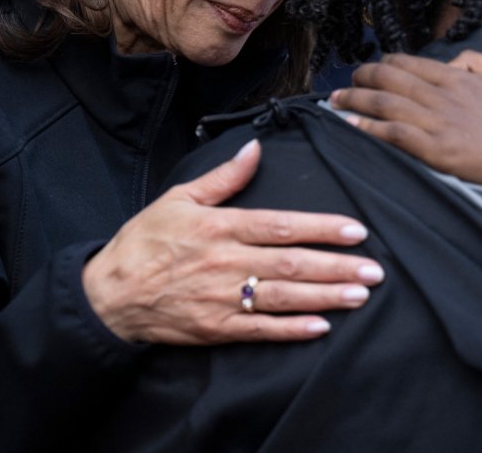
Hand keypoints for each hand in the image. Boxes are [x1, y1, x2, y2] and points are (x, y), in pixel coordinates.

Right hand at [82, 139, 384, 343]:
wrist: (107, 294)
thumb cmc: (143, 243)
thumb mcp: (179, 199)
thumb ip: (222, 178)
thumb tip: (254, 151)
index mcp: (221, 228)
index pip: (281, 226)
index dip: (322, 228)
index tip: (356, 231)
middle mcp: (226, 262)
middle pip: (292, 264)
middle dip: (337, 266)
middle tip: (374, 270)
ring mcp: (222, 298)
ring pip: (283, 297)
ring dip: (325, 296)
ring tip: (360, 295)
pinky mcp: (215, 329)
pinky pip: (260, 329)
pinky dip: (292, 330)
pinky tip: (321, 327)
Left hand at [331, 51, 481, 202]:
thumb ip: (480, 61)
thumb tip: (452, 62)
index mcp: (462, 76)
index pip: (410, 63)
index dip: (384, 63)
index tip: (370, 68)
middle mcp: (445, 95)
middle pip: (389, 79)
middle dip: (360, 77)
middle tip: (344, 82)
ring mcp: (440, 124)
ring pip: (384, 104)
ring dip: (354, 100)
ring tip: (334, 100)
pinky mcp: (439, 152)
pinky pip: (393, 135)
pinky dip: (368, 127)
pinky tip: (351, 125)